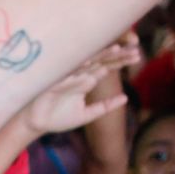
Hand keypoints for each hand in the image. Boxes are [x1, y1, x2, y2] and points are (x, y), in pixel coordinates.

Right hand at [20, 39, 138, 136]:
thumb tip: (126, 99)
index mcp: (85, 80)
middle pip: (100, 62)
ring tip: (117, 49)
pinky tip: (91, 66)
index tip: (137, 56)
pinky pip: (67, 77)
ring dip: (100, 57)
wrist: (37, 125)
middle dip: (117, 56)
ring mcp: (65, 78)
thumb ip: (105, 106)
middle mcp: (77, 75)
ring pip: (86, 64)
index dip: (121, 62)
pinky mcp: (52, 85)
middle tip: (134, 50)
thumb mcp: (87, 115)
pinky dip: (78, 72)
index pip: (107, 67)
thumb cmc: (59, 118)